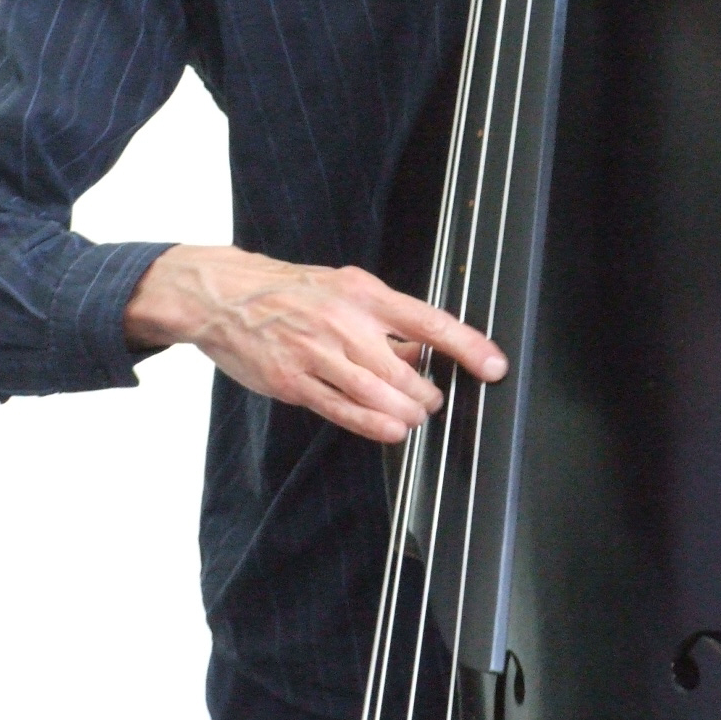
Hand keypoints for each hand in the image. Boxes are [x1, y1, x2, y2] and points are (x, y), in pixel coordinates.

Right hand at [124, 244, 506, 442]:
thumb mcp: (346, 288)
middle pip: (407, 371)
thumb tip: (426, 349)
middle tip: (434, 398)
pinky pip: (344, 411)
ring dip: (407, 412)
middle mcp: (344, 322)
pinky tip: (393, 431)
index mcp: (364, 293)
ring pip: (379, 396)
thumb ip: (385, 319)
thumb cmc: (293, 291)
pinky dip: (375, 426)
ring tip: (415, 414)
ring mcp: (317, 354)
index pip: (428, 321)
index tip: (494, 365)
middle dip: (430, 393)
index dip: (467, 346)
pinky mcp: (294, 383)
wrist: (226, 296)